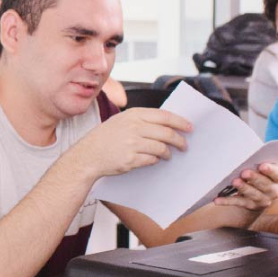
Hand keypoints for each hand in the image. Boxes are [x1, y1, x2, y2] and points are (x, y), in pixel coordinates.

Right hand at [68, 108, 191, 178]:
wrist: (87, 155)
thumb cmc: (105, 138)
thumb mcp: (121, 121)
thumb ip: (141, 120)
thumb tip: (167, 124)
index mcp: (133, 115)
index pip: (164, 116)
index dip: (180, 122)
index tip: (190, 127)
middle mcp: (133, 127)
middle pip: (166, 133)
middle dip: (179, 140)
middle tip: (184, 146)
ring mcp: (132, 144)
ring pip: (161, 148)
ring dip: (168, 153)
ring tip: (168, 155)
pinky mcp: (130, 159)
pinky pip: (151, 160)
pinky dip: (155, 161)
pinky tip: (154, 160)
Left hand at [212, 162, 277, 211]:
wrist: (263, 190)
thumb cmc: (263, 170)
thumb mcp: (267, 162)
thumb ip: (262, 157)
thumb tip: (247, 150)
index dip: (271, 170)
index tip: (262, 166)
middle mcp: (275, 190)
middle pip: (265, 185)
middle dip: (254, 178)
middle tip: (244, 172)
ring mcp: (264, 199)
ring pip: (253, 194)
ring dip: (243, 188)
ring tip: (234, 181)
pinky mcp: (251, 205)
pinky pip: (238, 203)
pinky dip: (227, 201)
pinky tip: (217, 200)